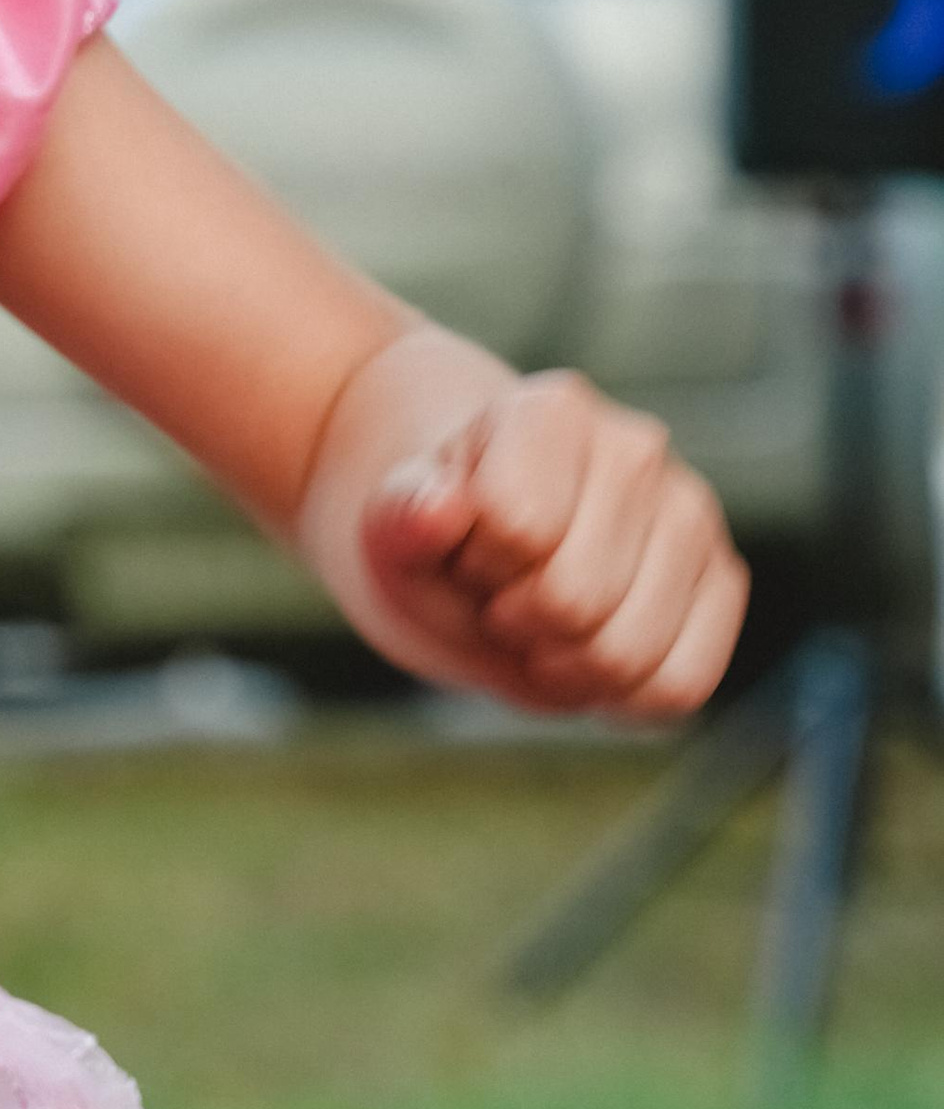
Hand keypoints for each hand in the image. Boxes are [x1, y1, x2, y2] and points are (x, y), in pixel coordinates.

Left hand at [360, 372, 748, 722]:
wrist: (476, 531)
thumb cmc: (434, 529)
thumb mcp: (387, 526)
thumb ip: (401, 515)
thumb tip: (439, 509)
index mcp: (550, 411)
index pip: (516, 528)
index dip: (474, 565)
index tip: (464, 547)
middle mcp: (636, 447)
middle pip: (576, 601)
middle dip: (516, 621)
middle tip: (497, 594)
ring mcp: (690, 511)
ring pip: (632, 653)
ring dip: (562, 665)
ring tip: (539, 620)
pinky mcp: (721, 578)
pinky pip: (681, 683)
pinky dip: (619, 697)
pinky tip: (584, 655)